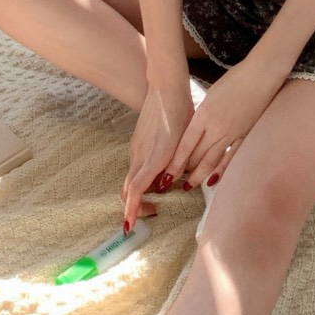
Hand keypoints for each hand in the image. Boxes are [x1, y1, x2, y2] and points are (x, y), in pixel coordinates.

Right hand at [122, 83, 192, 234]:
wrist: (166, 87)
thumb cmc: (181, 112)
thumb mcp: (186, 142)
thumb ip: (178, 166)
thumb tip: (171, 184)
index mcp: (153, 157)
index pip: (136, 190)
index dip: (132, 210)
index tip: (129, 227)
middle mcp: (140, 155)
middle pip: (128, 190)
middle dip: (136, 207)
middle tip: (154, 211)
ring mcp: (136, 148)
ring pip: (132, 178)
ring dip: (141, 191)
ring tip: (161, 194)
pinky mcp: (136, 141)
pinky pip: (135, 166)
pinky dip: (142, 177)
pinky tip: (159, 173)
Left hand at [171, 57, 283, 187]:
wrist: (260, 75)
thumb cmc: (234, 80)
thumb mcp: (211, 95)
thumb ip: (202, 115)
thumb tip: (194, 132)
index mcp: (205, 114)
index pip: (186, 144)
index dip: (175, 162)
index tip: (166, 175)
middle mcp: (216, 127)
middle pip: (196, 155)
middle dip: (184, 170)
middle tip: (173, 181)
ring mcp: (232, 133)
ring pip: (212, 161)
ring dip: (199, 175)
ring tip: (189, 186)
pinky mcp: (245, 136)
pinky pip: (230, 158)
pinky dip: (221, 171)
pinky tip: (213, 180)